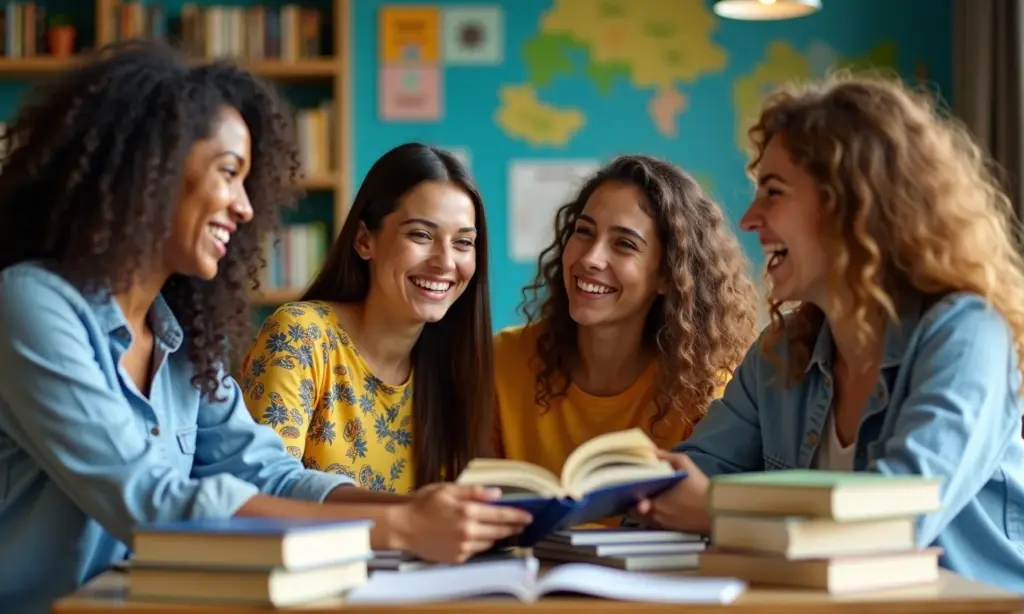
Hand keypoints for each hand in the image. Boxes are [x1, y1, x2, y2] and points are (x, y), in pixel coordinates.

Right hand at [384, 483, 531, 563]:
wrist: (403, 527)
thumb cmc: (422, 504)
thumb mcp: (448, 489)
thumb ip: (475, 492)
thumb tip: (497, 494)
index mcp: (468, 511)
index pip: (501, 515)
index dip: (517, 516)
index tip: (529, 516)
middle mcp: (468, 531)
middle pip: (499, 531)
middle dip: (513, 527)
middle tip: (522, 524)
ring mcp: (463, 547)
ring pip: (489, 542)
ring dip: (497, 535)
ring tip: (501, 529)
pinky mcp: (457, 558)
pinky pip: (475, 550)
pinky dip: (479, 543)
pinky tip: (477, 536)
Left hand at [633, 449, 711, 533]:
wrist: (719, 509)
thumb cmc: (700, 487)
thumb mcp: (684, 464)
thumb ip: (665, 456)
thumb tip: (650, 451)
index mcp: (655, 504)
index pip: (633, 504)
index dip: (631, 496)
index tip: (631, 488)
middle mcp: (658, 518)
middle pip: (638, 514)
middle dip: (638, 504)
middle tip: (642, 493)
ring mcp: (667, 526)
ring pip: (650, 520)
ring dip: (649, 511)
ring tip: (653, 498)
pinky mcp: (677, 531)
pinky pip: (662, 524)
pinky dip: (661, 516)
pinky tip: (668, 507)